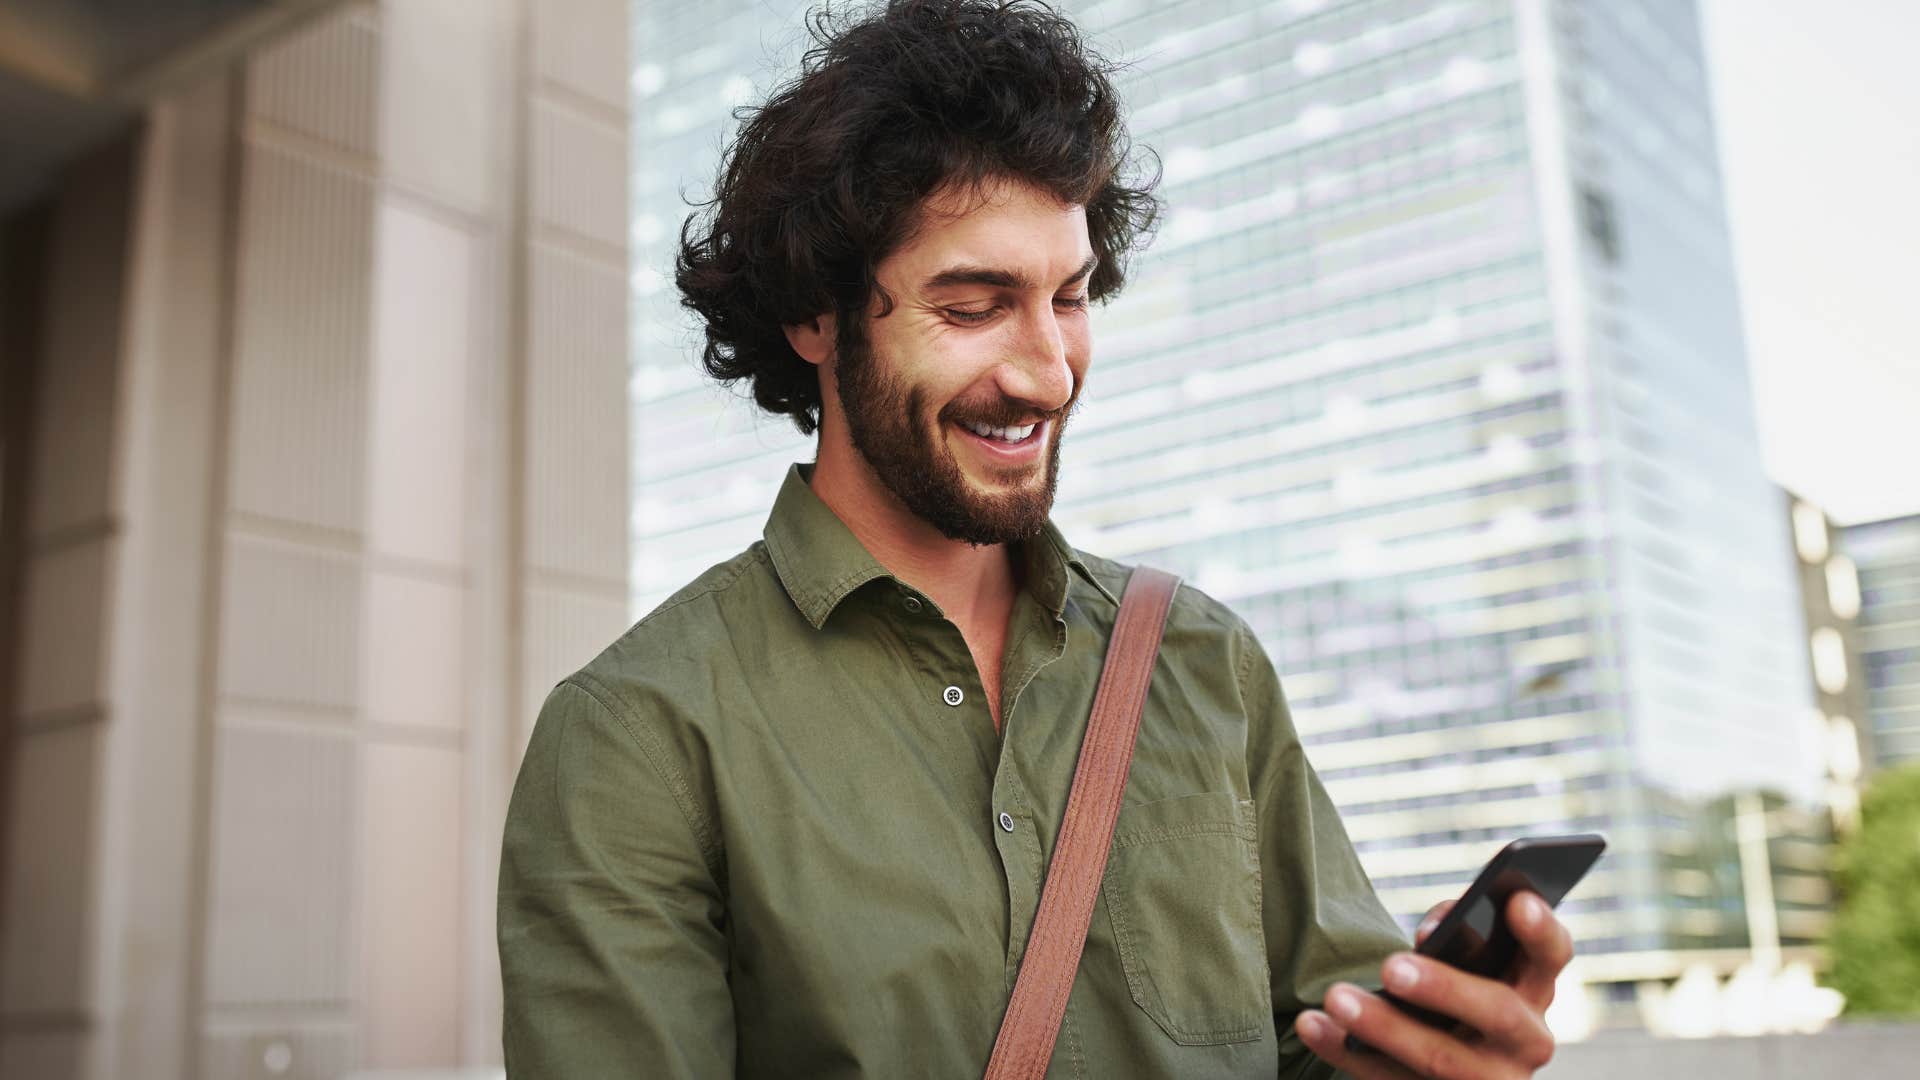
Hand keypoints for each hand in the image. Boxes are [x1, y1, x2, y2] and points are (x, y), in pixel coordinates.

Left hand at [1291, 891, 1571, 1078]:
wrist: (1441, 1069)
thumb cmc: (1449, 991)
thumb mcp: (1464, 964)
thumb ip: (1452, 935)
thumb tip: (1428, 938)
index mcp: (1533, 989)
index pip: (1551, 955)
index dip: (1540, 930)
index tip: (1517, 899)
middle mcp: (1526, 1040)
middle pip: (1497, 1012)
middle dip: (1444, 987)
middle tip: (1392, 965)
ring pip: (1443, 1060)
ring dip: (1384, 1027)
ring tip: (1335, 996)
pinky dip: (1350, 1053)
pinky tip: (1313, 1025)